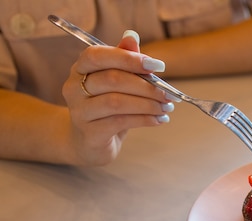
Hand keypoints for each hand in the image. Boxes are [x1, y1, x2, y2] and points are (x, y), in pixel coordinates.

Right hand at [62, 31, 173, 164]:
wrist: (88, 143)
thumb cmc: (106, 109)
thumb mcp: (115, 83)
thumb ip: (123, 61)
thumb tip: (132, 36)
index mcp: (80, 69)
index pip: (98, 55)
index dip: (129, 58)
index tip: (158, 66)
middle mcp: (73, 88)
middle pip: (112, 79)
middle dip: (146, 86)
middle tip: (168, 94)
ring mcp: (79, 112)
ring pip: (116, 102)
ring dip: (148, 104)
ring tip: (166, 108)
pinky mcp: (89, 133)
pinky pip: (120, 122)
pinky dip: (144, 120)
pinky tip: (158, 120)